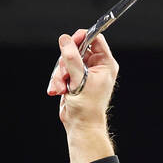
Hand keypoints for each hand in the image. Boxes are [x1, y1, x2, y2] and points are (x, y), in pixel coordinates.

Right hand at [47, 30, 118, 162]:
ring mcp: (84, 73)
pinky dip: (57, 81)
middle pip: (76, 49)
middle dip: (65, 63)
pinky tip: (57, 91)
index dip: (82, 37)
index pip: (96, 39)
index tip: (70, 40)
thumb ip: (72, 58)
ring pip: (65, 61)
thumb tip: (65, 39)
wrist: (81, 125)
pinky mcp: (73, 79)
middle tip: (65, 75)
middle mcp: (96, 66)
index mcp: (105, 64)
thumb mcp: (79, 79)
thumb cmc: (87, 106)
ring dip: (59, 75)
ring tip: (61, 88)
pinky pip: (61, 71)